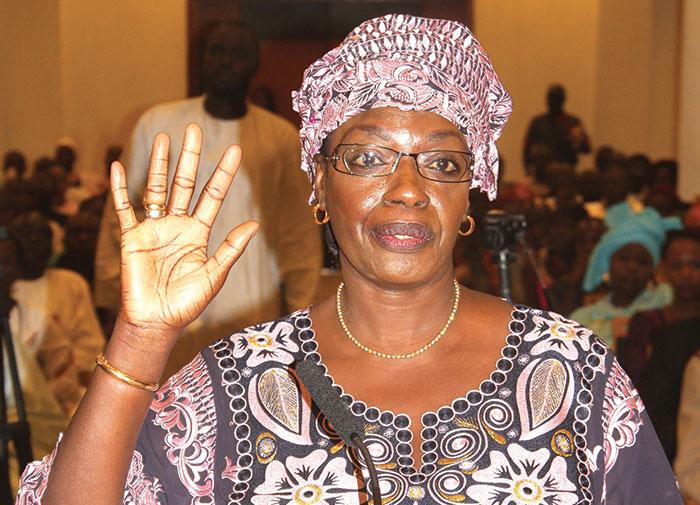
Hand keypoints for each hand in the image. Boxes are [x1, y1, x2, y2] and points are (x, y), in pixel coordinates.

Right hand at [110, 124, 258, 344]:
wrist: (156, 322)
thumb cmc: (187, 303)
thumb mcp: (215, 275)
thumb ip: (231, 248)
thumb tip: (255, 224)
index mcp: (198, 232)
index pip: (212, 195)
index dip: (223, 173)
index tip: (234, 149)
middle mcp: (176, 225)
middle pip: (184, 183)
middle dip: (189, 157)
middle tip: (194, 128)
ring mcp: (153, 229)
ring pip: (156, 189)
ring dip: (158, 163)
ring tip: (163, 137)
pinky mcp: (131, 238)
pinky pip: (123, 209)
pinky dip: (119, 189)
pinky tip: (118, 165)